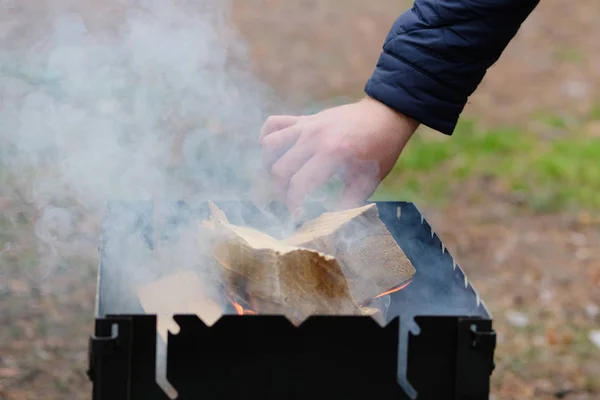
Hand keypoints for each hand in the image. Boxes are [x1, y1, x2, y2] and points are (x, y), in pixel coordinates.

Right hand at [259, 96, 419, 212]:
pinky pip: (273, 124)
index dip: (294, 205)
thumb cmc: (380, 150)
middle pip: (279, 168)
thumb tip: (329, 225)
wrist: (385, 116)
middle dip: (282, 191)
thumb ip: (348, 203)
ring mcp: (307, 125)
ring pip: (269, 146)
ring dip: (271, 166)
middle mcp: (315, 137)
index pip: (299, 184)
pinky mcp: (304, 119)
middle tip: (293, 201)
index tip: (298, 216)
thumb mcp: (368, 180)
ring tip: (284, 178)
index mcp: (333, 153)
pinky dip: (267, 138)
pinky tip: (276, 153)